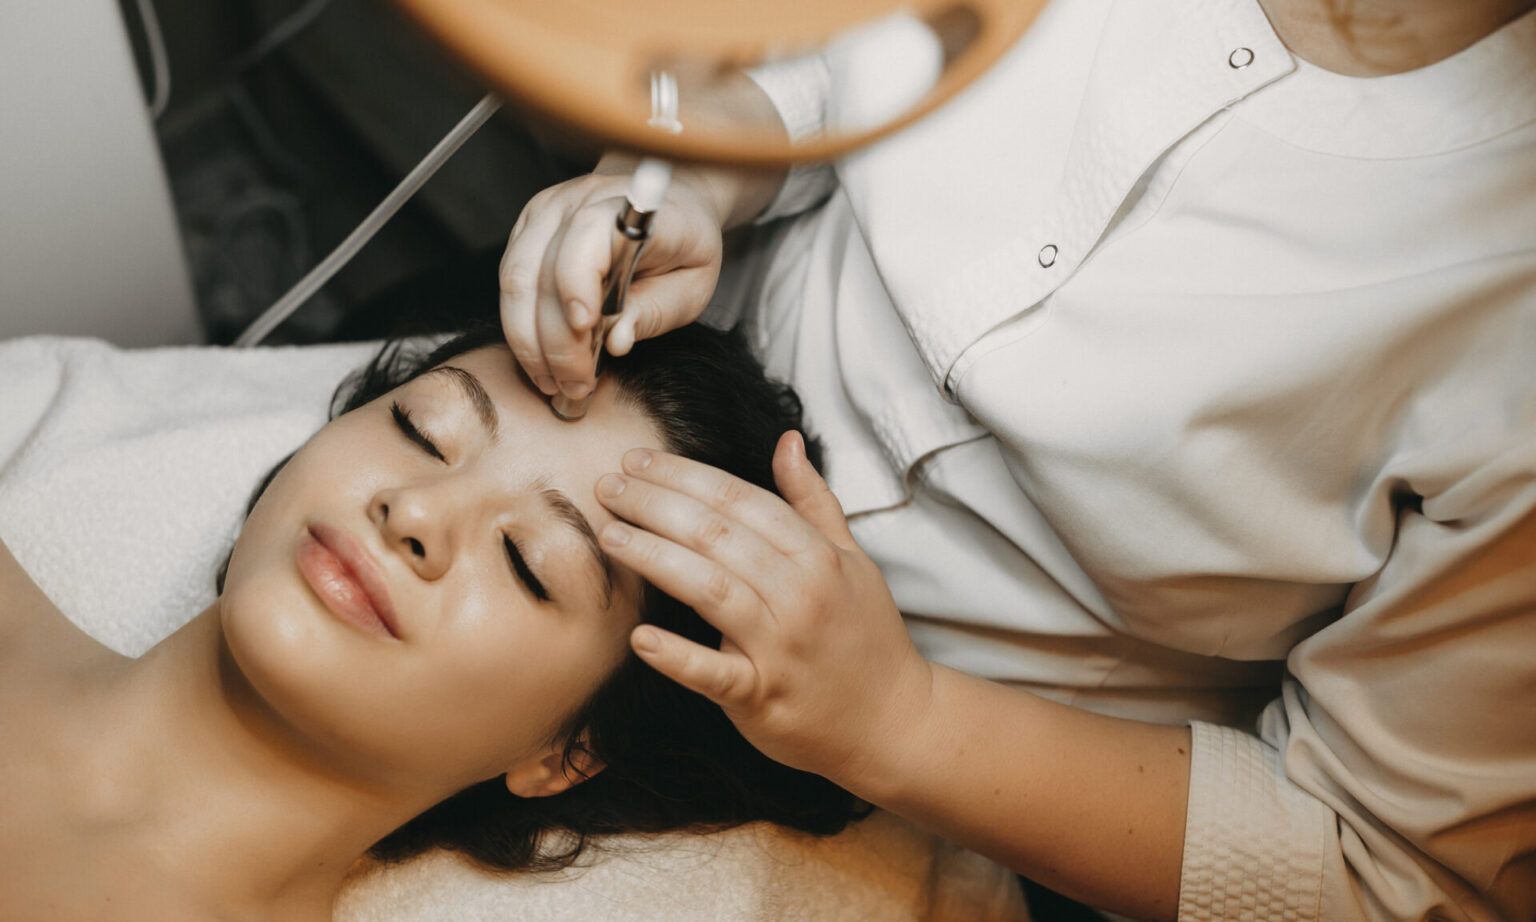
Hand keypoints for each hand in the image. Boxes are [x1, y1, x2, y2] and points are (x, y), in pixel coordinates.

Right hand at [499, 162, 726, 400]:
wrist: (669, 203)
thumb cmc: (683, 248)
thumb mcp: (692, 285)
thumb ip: (655, 312)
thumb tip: (615, 342)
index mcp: (628, 209)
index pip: (588, 234)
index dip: (577, 281)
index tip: (584, 328)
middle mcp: (578, 201)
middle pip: (542, 270)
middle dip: (554, 339)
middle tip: (575, 385)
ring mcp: (546, 213)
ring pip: (515, 280)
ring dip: (528, 341)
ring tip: (554, 382)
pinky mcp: (526, 230)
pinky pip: (509, 283)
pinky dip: (520, 328)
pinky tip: (542, 360)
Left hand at [592, 431, 934, 787]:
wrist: (894, 721)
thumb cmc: (866, 636)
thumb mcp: (851, 560)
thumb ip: (813, 501)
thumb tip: (786, 441)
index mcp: (818, 556)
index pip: (740, 500)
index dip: (685, 475)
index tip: (639, 461)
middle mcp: (800, 595)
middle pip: (717, 535)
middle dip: (655, 504)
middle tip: (607, 487)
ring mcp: (782, 647)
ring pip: (710, 589)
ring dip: (653, 557)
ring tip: (609, 535)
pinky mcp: (763, 697)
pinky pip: (715, 674)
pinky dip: (678, 657)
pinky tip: (640, 637)